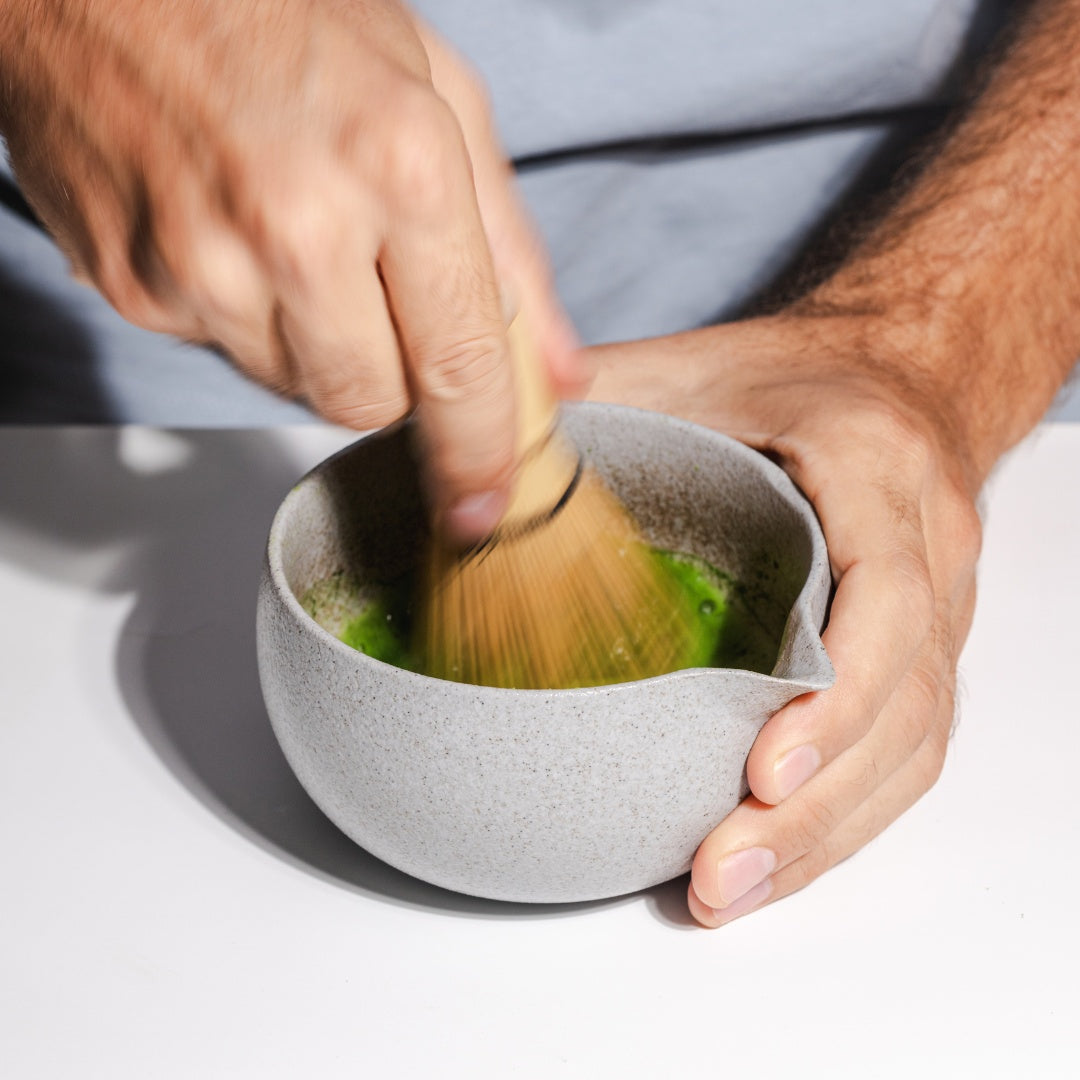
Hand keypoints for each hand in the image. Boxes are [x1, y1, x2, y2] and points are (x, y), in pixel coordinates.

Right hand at [0, 0, 583, 540]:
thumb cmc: (280, 6)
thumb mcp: (438, 95)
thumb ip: (511, 246)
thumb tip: (557, 364)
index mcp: (398, 166)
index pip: (460, 366)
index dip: (480, 452)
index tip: (482, 503)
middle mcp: (296, 227)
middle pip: (371, 404)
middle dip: (390, 374)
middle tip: (374, 291)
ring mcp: (202, 264)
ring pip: (294, 387)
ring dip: (314, 340)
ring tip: (294, 236)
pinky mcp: (134, 286)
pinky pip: (221, 352)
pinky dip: (243, 315)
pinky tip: (230, 232)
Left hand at [587, 313, 982, 925]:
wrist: (892, 376)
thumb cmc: (789, 374)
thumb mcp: (696, 365)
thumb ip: (600, 400)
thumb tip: (480, 450)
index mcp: (877, 469)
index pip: (888, 595)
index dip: (836, 692)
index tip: (762, 767)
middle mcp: (931, 550)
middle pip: (906, 705)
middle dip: (817, 806)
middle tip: (721, 868)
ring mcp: (941, 610)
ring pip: (913, 747)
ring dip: (828, 834)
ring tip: (730, 886)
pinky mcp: (920, 652)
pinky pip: (904, 749)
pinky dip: (844, 815)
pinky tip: (775, 855)